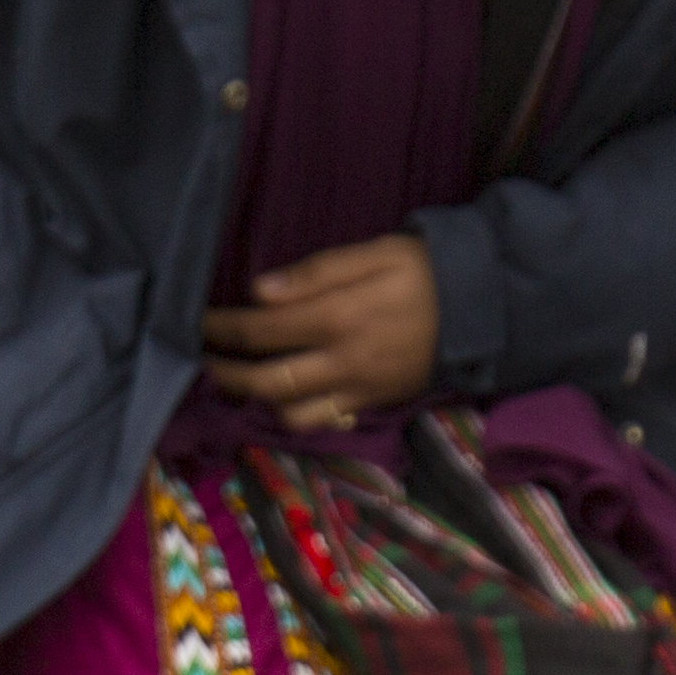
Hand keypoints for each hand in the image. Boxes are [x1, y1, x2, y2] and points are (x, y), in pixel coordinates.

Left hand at [200, 237, 440, 430]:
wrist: (479, 310)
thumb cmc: (422, 272)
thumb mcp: (373, 254)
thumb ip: (316, 273)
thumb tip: (261, 292)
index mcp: (338, 318)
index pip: (262, 330)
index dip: (222, 330)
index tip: (196, 323)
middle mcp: (343, 362)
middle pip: (268, 382)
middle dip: (227, 375)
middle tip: (203, 362)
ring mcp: (358, 389)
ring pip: (293, 412)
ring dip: (260, 400)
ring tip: (242, 379)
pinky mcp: (373, 403)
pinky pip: (324, 420)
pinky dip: (297, 413)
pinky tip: (285, 394)